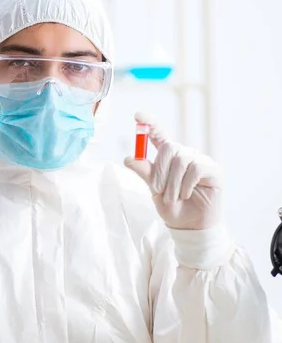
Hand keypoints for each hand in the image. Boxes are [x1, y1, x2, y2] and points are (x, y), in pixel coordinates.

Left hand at [124, 112, 222, 229]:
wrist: (189, 227)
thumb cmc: (172, 208)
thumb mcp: (154, 190)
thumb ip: (145, 173)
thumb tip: (129, 158)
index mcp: (168, 158)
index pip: (159, 135)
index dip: (149, 124)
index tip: (137, 115)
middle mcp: (184, 155)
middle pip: (169, 147)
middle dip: (159, 170)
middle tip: (157, 190)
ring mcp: (200, 161)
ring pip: (182, 159)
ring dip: (172, 182)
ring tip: (172, 198)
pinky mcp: (213, 170)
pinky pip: (196, 169)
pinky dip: (186, 184)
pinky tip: (186, 195)